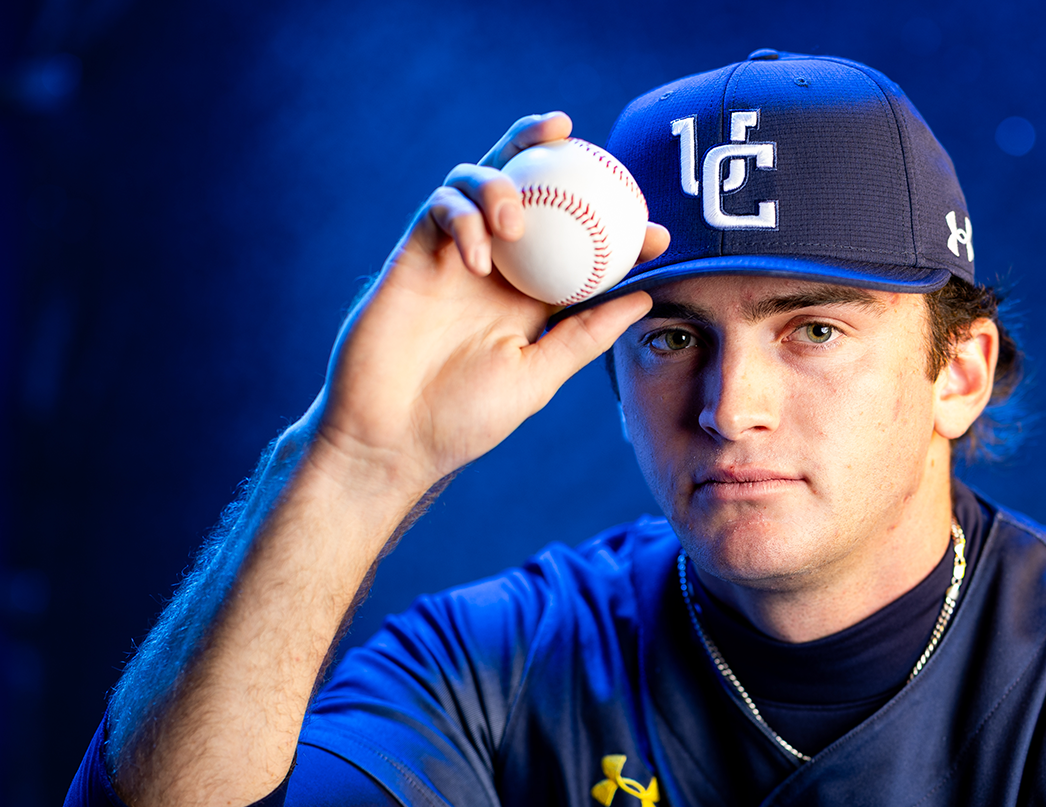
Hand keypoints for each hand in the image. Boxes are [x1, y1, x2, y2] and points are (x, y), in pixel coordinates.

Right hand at [307, 111, 670, 502]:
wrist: (389, 436)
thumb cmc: (461, 420)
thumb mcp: (537, 378)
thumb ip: (583, 336)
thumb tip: (643, 297)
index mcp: (531, 298)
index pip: (580, 245)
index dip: (617, 227)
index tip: (657, 233)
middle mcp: (496, 267)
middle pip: (523, 187)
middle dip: (543, 147)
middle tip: (570, 130)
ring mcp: (453, 256)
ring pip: (477, 182)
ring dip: (499, 184)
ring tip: (513, 223)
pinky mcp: (414, 254)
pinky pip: (439, 208)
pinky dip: (461, 217)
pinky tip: (477, 255)